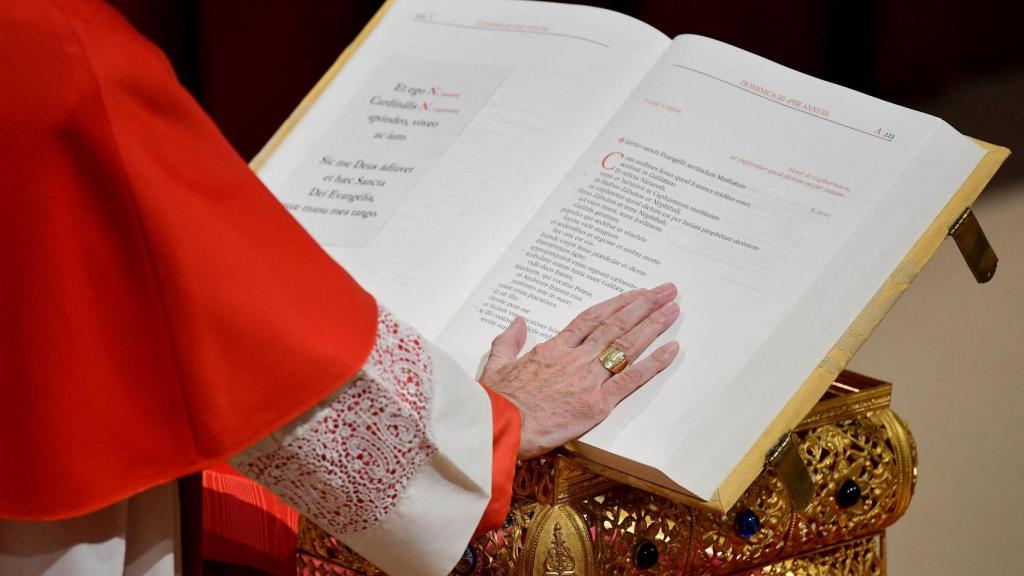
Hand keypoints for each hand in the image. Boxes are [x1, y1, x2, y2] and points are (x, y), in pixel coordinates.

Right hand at [479, 284, 680, 458]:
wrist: (500, 426)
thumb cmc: (496, 401)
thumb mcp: (497, 364)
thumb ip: (509, 341)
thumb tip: (517, 322)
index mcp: (554, 348)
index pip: (592, 319)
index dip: (617, 304)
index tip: (635, 293)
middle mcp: (576, 358)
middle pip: (616, 325)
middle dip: (644, 305)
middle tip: (666, 290)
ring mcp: (589, 379)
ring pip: (627, 345)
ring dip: (653, 325)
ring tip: (673, 309)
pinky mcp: (597, 403)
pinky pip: (632, 379)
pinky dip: (654, 363)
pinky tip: (672, 349)